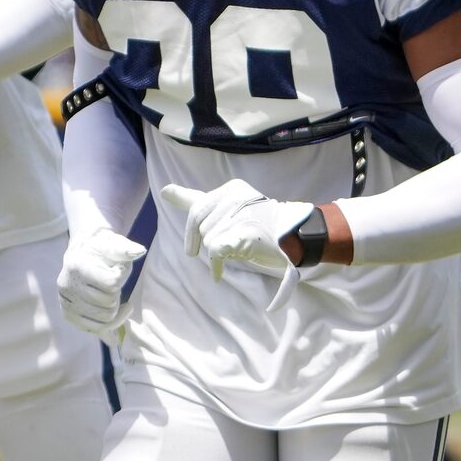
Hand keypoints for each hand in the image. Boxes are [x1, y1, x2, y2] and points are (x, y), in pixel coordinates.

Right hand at [57, 227, 144, 337]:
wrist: (81, 254)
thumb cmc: (102, 249)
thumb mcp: (113, 243)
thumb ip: (126, 248)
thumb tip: (140, 251)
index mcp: (77, 266)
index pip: (112, 284)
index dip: (121, 276)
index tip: (117, 268)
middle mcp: (67, 286)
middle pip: (110, 303)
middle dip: (117, 292)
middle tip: (112, 281)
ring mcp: (66, 303)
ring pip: (106, 318)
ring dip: (114, 306)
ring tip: (110, 292)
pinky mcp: (68, 315)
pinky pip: (98, 329)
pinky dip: (111, 321)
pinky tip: (112, 308)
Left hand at [162, 178, 316, 278]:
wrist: (295, 238)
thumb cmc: (261, 226)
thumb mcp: (230, 207)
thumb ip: (197, 199)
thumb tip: (165, 190)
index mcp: (231, 189)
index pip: (197, 206)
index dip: (191, 225)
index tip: (174, 208)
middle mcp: (234, 196)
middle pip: (198, 224)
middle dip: (198, 242)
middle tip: (203, 254)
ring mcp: (240, 213)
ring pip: (207, 239)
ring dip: (214, 254)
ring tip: (231, 255)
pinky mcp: (243, 232)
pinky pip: (215, 250)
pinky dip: (215, 265)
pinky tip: (219, 272)